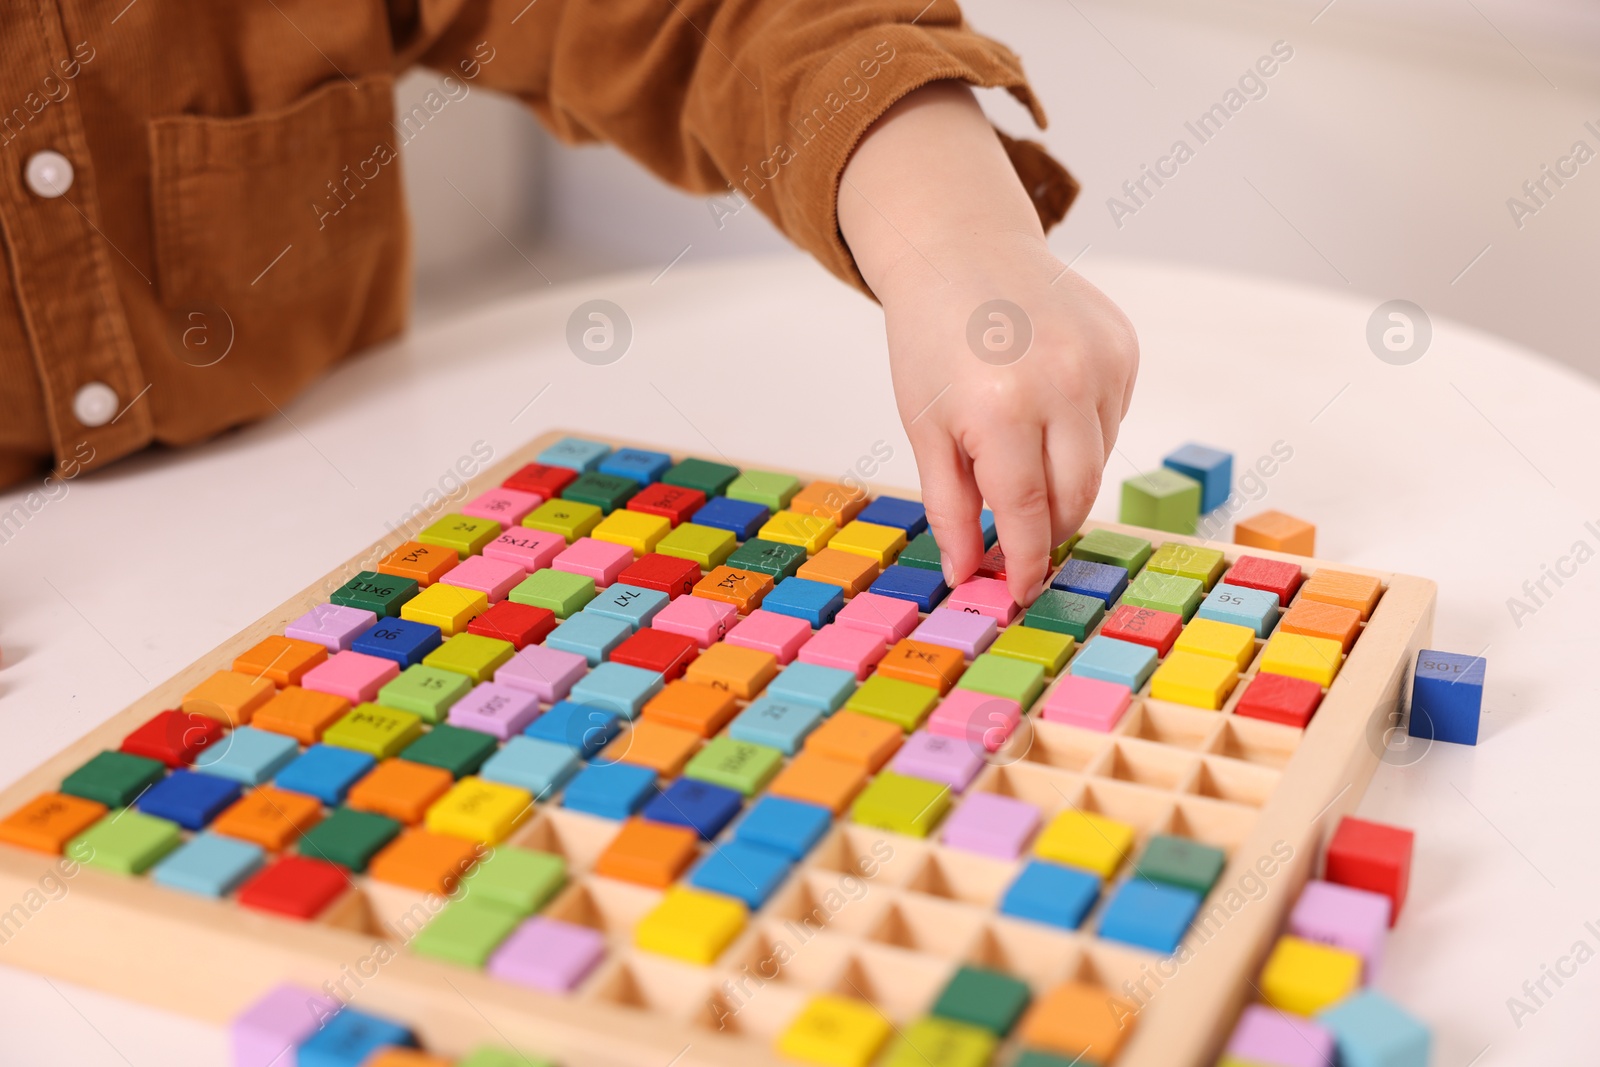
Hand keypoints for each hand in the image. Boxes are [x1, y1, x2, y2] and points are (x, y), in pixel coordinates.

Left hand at [839, 83, 1137, 605]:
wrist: (960, 247)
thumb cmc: (931, 338)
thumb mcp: (924, 428)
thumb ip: (950, 507)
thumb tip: (967, 574)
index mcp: (1002, 410)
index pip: (1029, 514)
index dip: (1027, 562)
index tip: (1023, 591)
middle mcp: (1064, 385)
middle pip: (1076, 496)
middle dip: (1050, 528)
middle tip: (1021, 539)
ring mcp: (1103, 364)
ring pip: (1097, 461)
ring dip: (1064, 478)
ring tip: (1019, 451)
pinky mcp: (1125, 347)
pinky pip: (1112, 419)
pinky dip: (1082, 432)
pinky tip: (1046, 406)